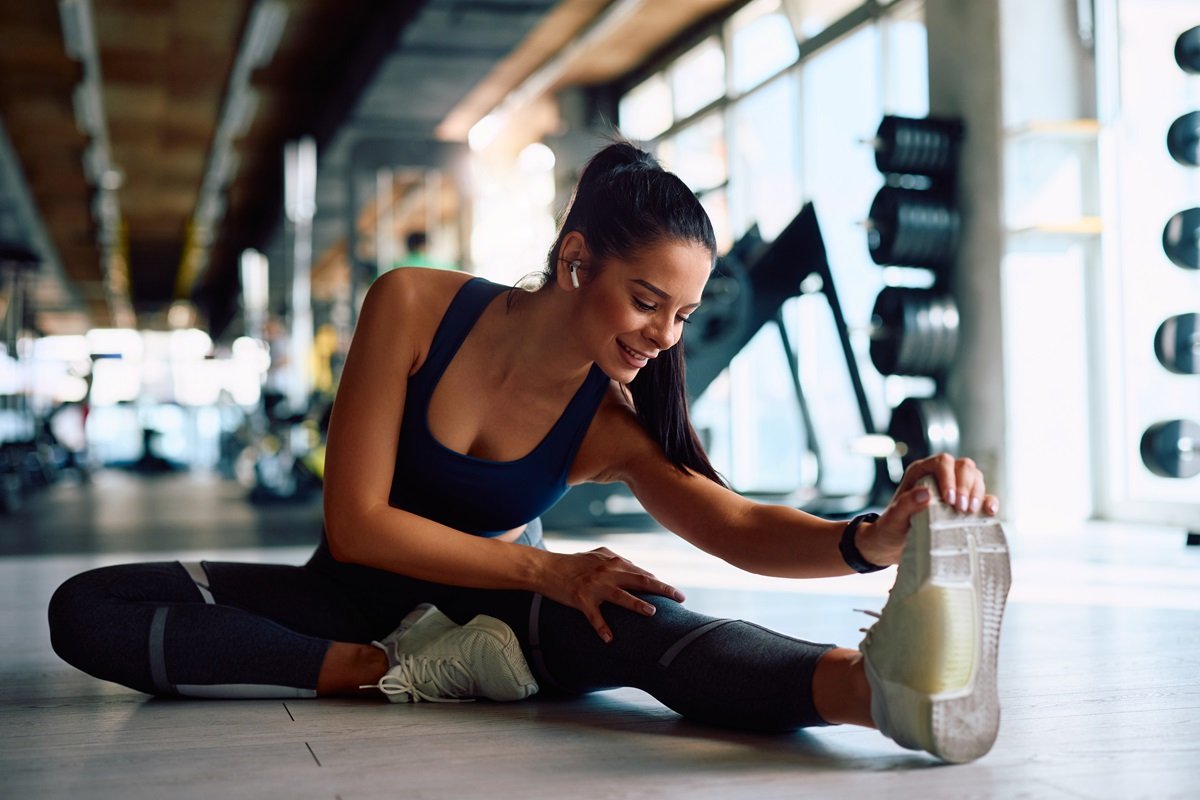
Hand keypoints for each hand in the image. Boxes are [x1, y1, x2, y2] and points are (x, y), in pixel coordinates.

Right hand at [539, 547, 685, 641]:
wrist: (546, 568)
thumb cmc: (573, 563)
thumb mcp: (597, 556)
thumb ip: (618, 561)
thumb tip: (639, 570)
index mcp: (613, 563)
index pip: (642, 573)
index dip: (660, 583)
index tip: (674, 593)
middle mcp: (607, 572)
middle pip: (641, 580)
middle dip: (663, 588)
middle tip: (681, 597)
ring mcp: (595, 586)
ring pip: (621, 596)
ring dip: (637, 604)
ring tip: (652, 612)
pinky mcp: (581, 599)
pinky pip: (594, 616)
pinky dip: (602, 628)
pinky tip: (609, 639)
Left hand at [857, 453, 1000, 566]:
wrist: (893, 545)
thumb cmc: (892, 528)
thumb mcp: (894, 518)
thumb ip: (905, 504)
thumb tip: (925, 494)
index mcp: (921, 473)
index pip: (942, 462)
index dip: (949, 477)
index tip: (949, 499)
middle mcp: (940, 476)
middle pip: (964, 467)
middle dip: (966, 486)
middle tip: (961, 508)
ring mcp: (955, 489)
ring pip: (975, 478)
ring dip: (977, 493)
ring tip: (968, 512)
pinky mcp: (965, 504)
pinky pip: (984, 496)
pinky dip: (989, 501)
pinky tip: (989, 511)